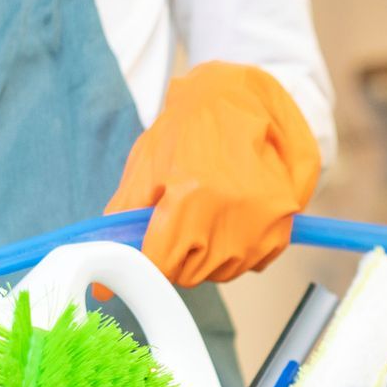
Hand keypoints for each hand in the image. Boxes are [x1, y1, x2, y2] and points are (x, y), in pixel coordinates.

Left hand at [105, 61, 321, 285]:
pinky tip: (234, 216)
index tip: (150, 250)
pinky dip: (240, 249)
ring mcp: (261, 222)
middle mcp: (230, 213)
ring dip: (210, 255)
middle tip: (181, 222)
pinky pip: (252, 264)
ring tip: (209, 214)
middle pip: (192, 274)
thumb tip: (103, 286)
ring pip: (222, 272)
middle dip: (179, 256)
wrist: (242, 99)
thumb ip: (124, 222)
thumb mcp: (146, 166)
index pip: (163, 264)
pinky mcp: (282, 226)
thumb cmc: (189, 130)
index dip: (151, 262)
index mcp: (191, 195)